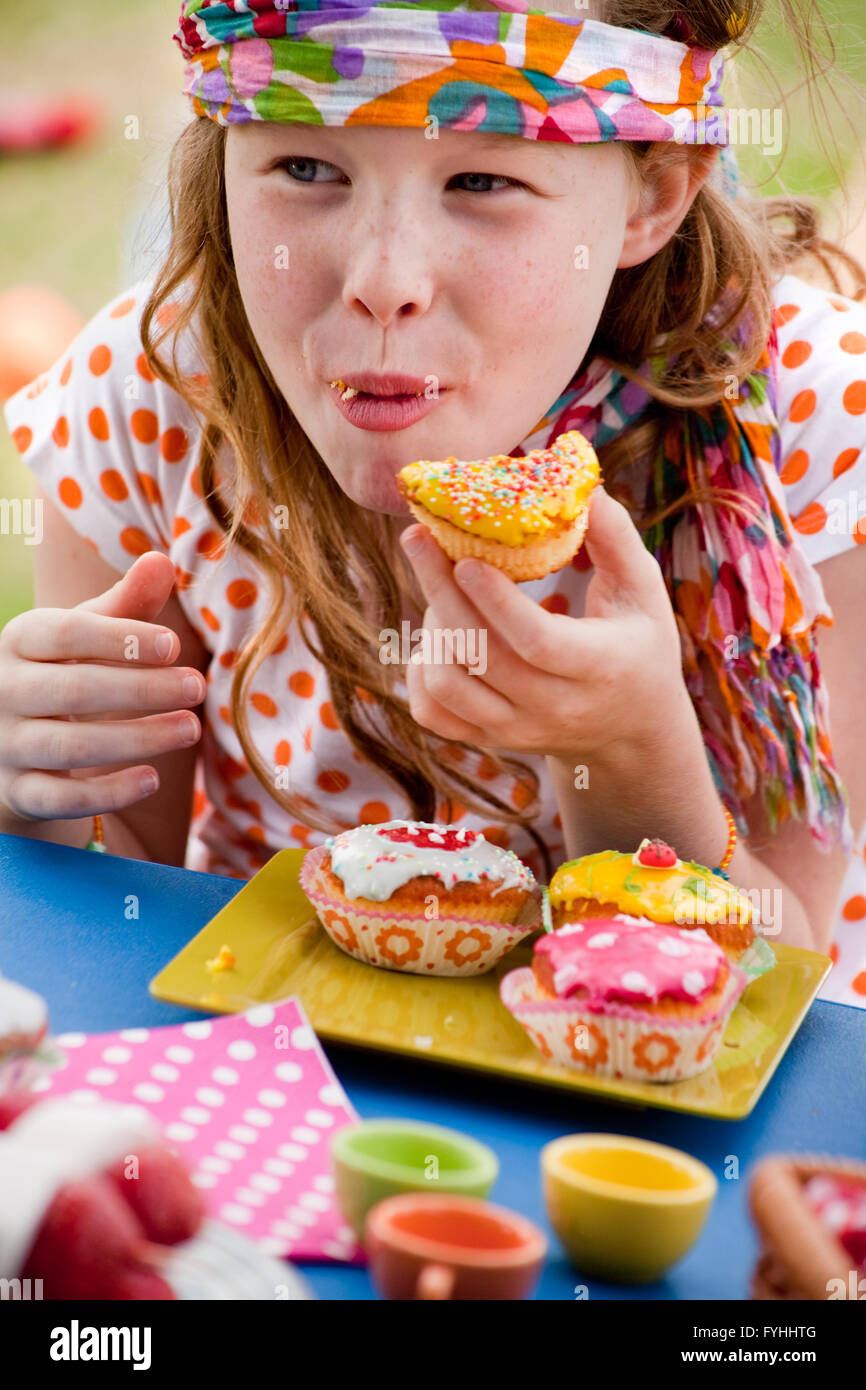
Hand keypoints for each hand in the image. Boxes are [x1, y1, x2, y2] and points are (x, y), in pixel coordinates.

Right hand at [0, 552, 204, 823]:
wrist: (10, 744)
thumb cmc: (63, 673)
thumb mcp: (88, 637)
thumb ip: (126, 605)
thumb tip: (160, 561)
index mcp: (19, 641)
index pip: (64, 634)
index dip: (119, 638)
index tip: (174, 644)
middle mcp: (3, 691)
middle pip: (74, 691)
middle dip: (142, 689)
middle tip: (198, 686)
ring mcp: (6, 745)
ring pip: (71, 747)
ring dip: (137, 738)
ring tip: (191, 727)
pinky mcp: (18, 793)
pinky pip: (60, 799)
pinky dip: (107, 793)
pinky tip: (152, 779)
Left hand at [399, 486, 683, 763]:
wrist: (632, 729)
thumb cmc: (638, 645)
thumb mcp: (643, 592)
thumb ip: (615, 538)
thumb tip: (583, 487)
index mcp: (599, 666)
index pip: (537, 641)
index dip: (496, 601)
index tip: (466, 559)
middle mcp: (555, 706)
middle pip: (481, 656)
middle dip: (440, 593)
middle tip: (419, 539)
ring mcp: (519, 729)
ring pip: (449, 685)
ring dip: (432, 629)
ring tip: (441, 589)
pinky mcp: (492, 740)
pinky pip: (435, 714)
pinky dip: (421, 674)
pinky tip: (436, 638)